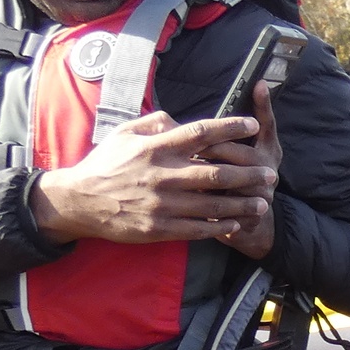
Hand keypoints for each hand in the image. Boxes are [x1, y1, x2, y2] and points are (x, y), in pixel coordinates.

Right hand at [30, 84, 282, 258]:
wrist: (79, 202)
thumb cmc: (105, 165)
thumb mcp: (125, 134)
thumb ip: (155, 124)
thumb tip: (180, 121)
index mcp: (156, 148)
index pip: (201, 134)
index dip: (230, 129)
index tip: (252, 126)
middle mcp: (163, 175)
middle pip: (216, 174)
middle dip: (248, 174)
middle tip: (271, 175)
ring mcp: (162, 204)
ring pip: (212, 205)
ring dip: (241, 205)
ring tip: (262, 203)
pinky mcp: (159, 228)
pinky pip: (197, 228)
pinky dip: (219, 226)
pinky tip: (236, 223)